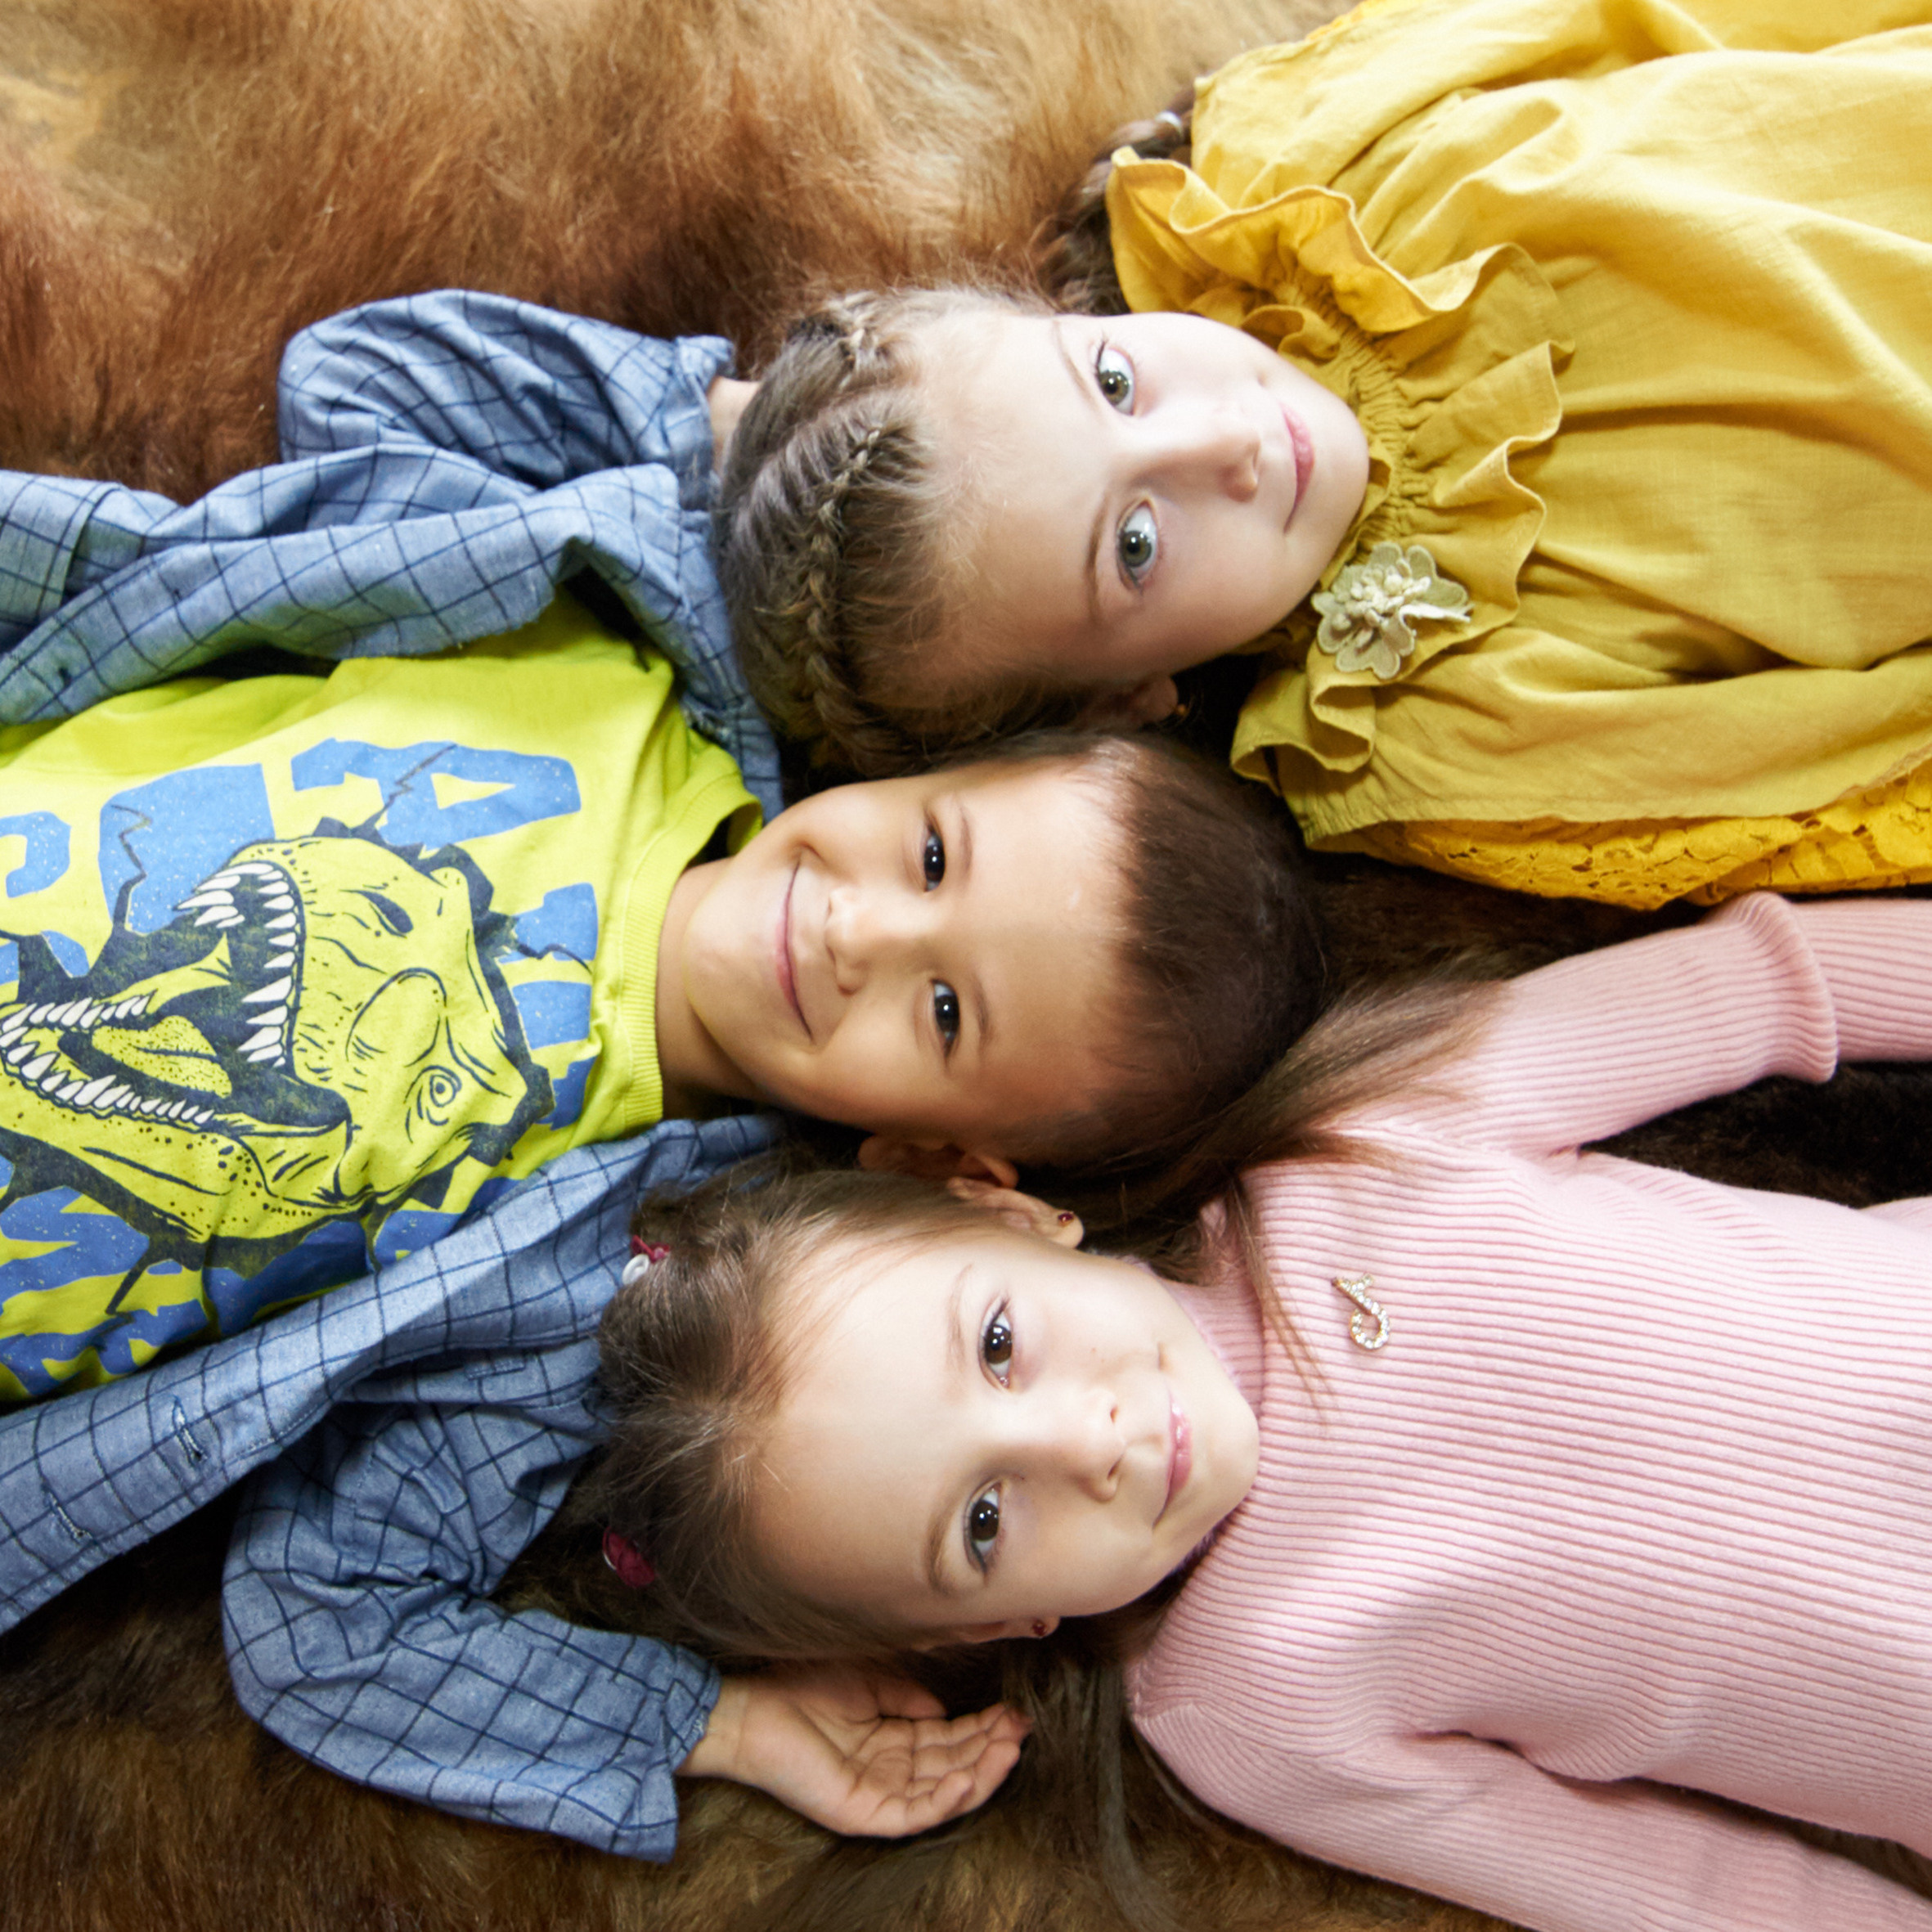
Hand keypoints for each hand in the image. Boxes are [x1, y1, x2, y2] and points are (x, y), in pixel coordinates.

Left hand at [680, 1664, 1028, 1835]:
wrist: (752, 1708)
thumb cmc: (803, 1687)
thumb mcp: (871, 1681)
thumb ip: (909, 1696)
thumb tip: (947, 1709)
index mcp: (893, 1741)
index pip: (950, 1740)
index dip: (984, 1728)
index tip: (1016, 1710)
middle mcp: (891, 1772)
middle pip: (954, 1766)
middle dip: (992, 1748)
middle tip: (1024, 1726)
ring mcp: (877, 1796)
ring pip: (942, 1794)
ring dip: (979, 1772)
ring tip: (1010, 1747)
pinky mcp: (861, 1813)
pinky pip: (912, 1815)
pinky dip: (943, 1799)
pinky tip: (966, 1777)